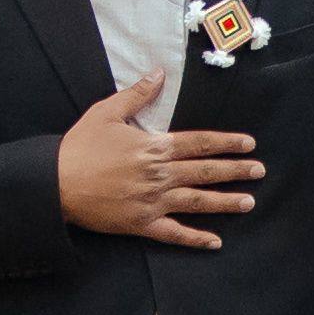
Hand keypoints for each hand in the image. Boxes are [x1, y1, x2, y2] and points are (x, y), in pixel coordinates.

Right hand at [57, 72, 259, 250]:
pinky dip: (195, 239)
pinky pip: (174, 233)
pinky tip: (215, 242)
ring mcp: (153, 201)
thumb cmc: (79, 147)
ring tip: (250, 202)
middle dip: (236, 171)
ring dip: (226, 202)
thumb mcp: (106, 113)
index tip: (249, 144)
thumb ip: (136, 94)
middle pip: (206, 172)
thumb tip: (158, 73)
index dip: (227, 143)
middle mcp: (160, 175)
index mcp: (154, 148)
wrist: (53, 182)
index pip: (200, 144)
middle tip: (260, 171)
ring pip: (198, 202)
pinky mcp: (142, 223)